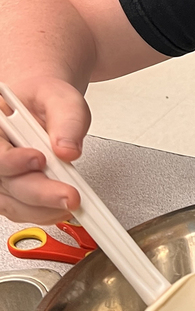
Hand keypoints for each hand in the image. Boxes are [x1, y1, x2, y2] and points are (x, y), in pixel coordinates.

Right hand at [0, 78, 90, 222]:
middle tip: (70, 194)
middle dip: (40, 192)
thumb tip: (68, 149)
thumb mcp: (61, 98)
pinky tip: (62, 205)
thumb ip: (67, 119)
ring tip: (72, 200)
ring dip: (44, 208)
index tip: (40, 159)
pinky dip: (45, 212)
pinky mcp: (13, 191)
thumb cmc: (46, 99)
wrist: (46, 106)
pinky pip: (22, 210)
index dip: (13, 161)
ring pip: (13, 203)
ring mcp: (2, 175)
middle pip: (5, 183)